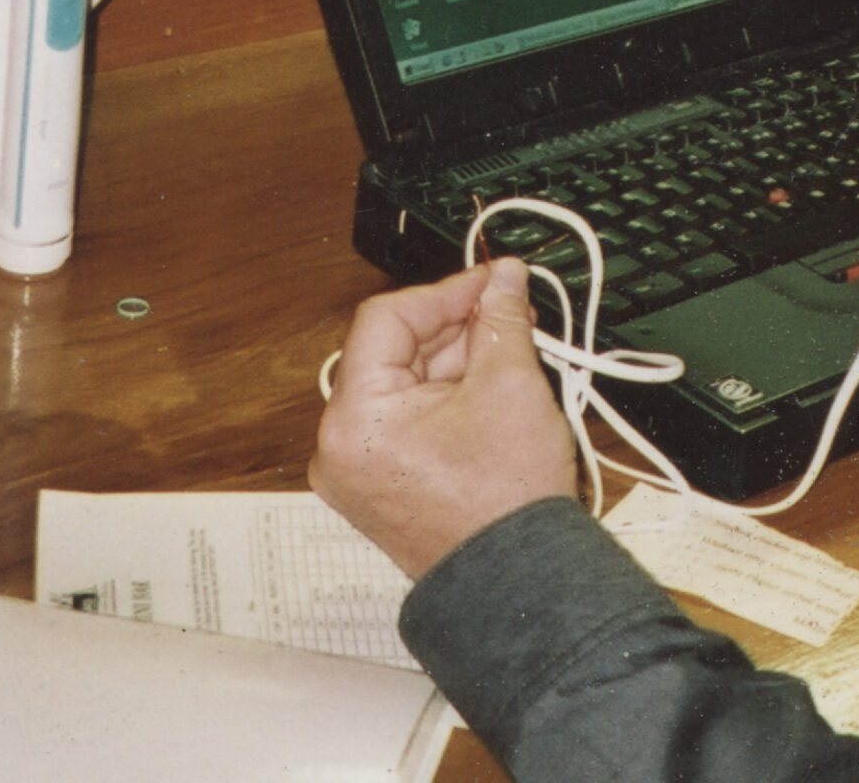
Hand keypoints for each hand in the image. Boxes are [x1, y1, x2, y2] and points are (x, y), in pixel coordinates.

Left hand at [310, 259, 577, 578]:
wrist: (518, 578)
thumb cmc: (506, 502)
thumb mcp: (511, 385)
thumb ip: (501, 319)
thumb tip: (501, 278)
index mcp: (355, 418)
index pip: (388, 319)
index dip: (446, 292)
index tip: (491, 282)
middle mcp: (340, 447)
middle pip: (395, 353)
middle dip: (458, 329)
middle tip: (512, 315)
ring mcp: (358, 471)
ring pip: (405, 386)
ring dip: (458, 364)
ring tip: (515, 359)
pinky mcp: (380, 486)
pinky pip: (407, 421)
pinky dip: (448, 399)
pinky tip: (493, 391)